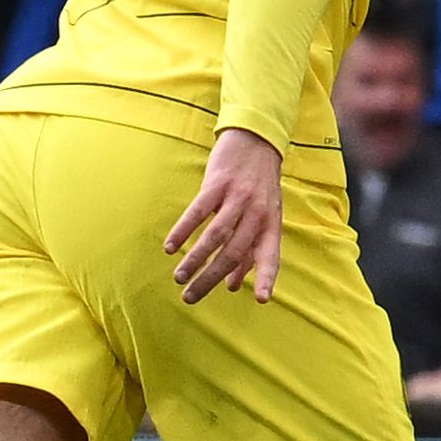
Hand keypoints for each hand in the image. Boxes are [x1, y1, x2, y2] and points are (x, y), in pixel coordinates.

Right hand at [165, 127, 286, 302]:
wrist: (256, 140)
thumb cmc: (259, 185)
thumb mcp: (263, 216)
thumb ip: (250, 250)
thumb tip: (233, 285)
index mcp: (271, 224)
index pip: (271, 256)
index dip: (265, 278)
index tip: (259, 299)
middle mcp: (257, 213)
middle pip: (233, 252)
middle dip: (210, 278)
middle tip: (190, 297)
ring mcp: (238, 197)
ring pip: (215, 236)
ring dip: (195, 259)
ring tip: (179, 277)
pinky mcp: (218, 183)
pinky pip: (198, 212)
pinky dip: (183, 230)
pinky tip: (170, 246)